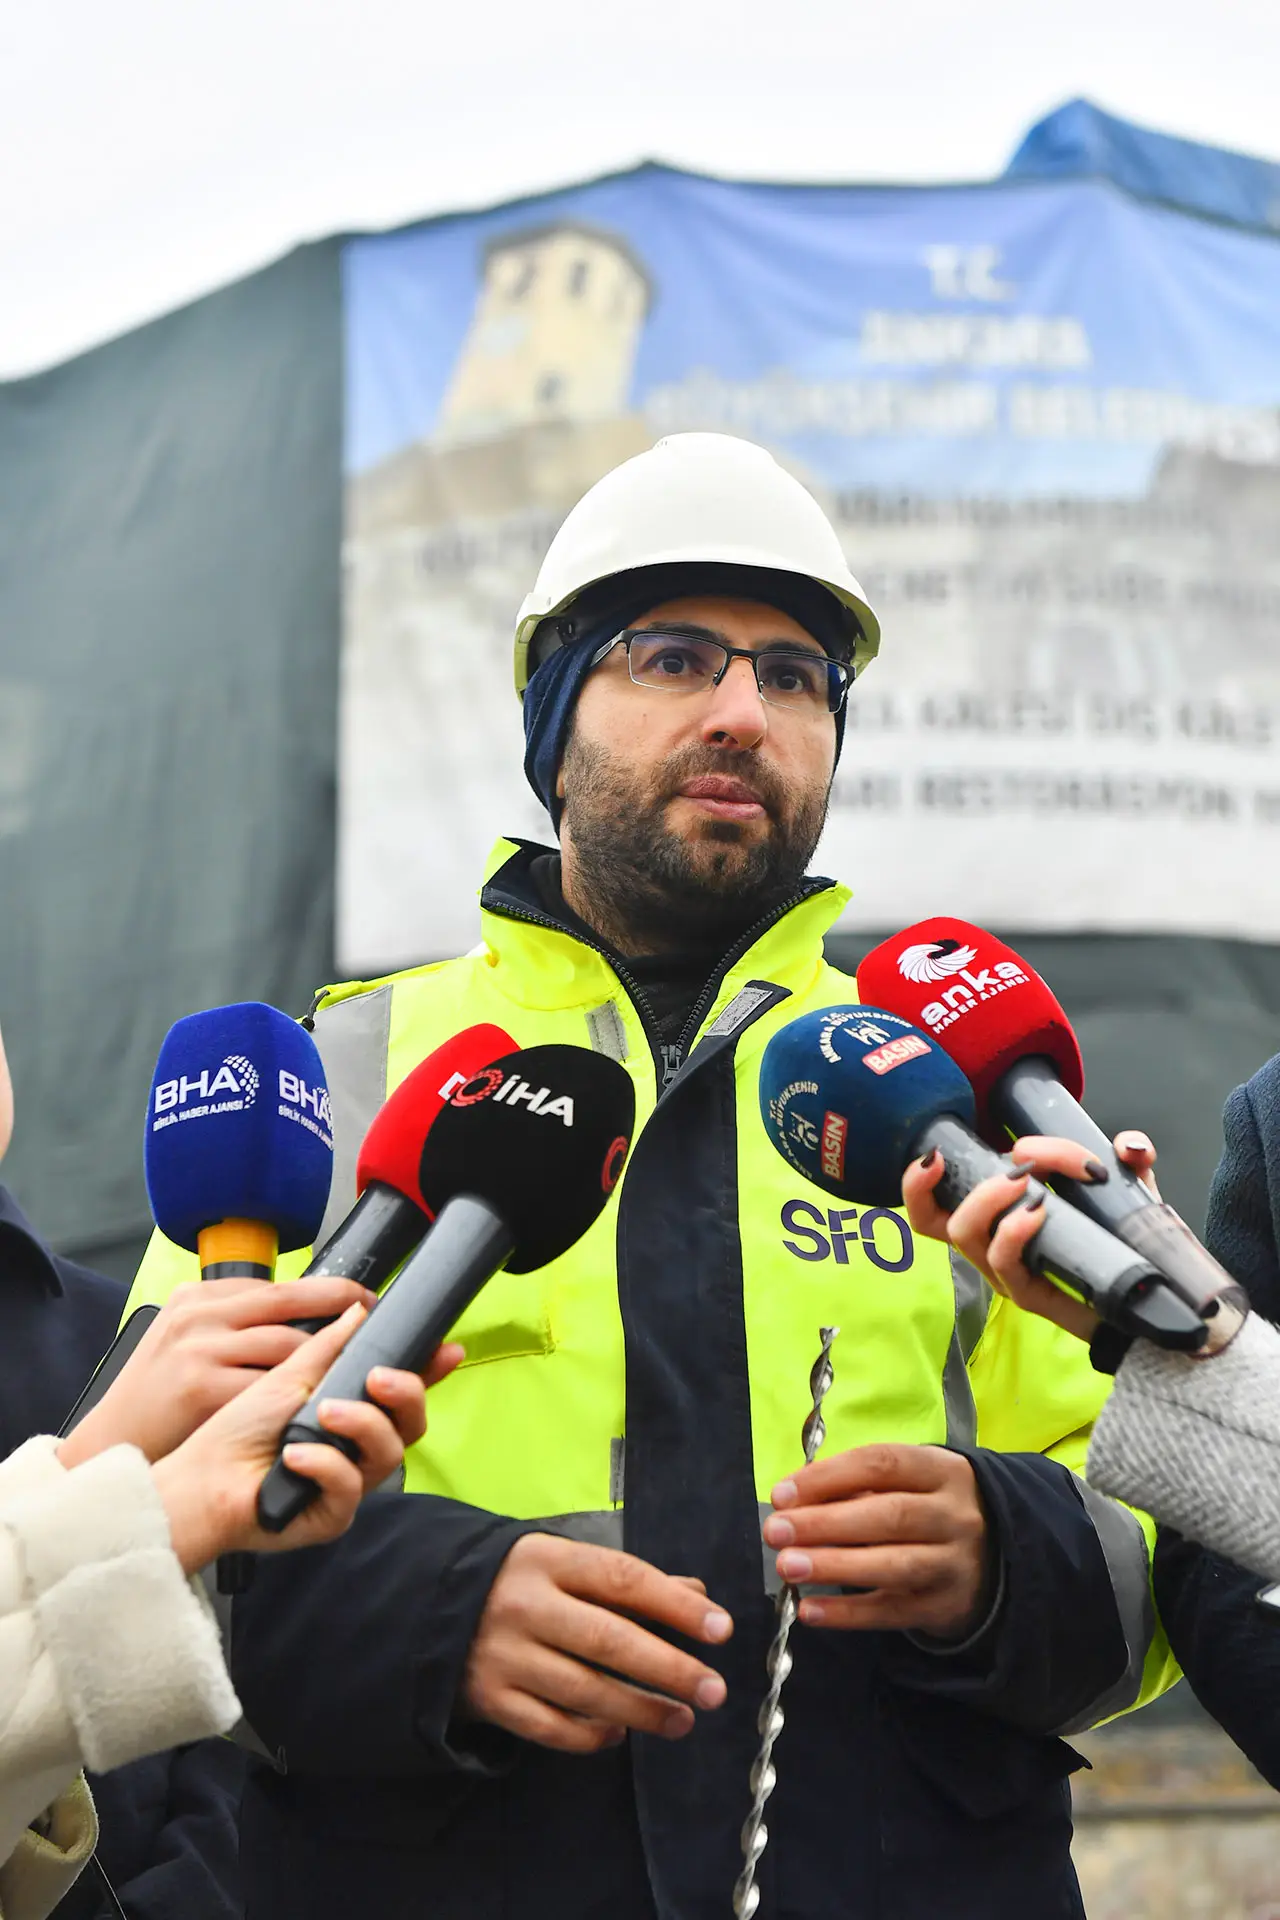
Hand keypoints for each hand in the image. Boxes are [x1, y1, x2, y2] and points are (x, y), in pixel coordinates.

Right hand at [57, 1274, 381, 1467]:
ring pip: (287, 1346)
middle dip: (343, 1310)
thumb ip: (238, 1323)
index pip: (282, 1286)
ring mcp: (198, 1349)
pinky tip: (322, 1404)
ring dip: (327, 1360)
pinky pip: (268, 1389)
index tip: (364, 1303)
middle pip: (291, 1302)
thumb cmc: (160, 1397)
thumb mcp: (191, 1341)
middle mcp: (200, 1314)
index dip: (331, 1294)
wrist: (113, 1441)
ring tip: (359, 1368)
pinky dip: (299, 1397)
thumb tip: (305, 1316)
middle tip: (379, 1324)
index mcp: (201, 1298)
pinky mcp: (199, 1387)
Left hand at [150, 1304, 463, 1568]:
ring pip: (388, 1454)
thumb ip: (330, 1346)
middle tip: (378, 1377)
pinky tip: (294, 1457)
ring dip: (360, 1425)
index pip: (400, 1391)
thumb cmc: (235, 1432)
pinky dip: (324, 1466)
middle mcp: (355, 1448)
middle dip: (405, 1395)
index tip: (447, 1350)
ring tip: (323, 1414)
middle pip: (411, 1424)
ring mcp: (347, 1482)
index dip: (429, 1371)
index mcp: (349, 1411)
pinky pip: (349, 1488)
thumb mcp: (288, 1375)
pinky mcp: (331, 1514)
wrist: (200, 1479)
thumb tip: (361, 1309)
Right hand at [462, 1534, 733, 1752]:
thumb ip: (626, 1580)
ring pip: (585, 1691)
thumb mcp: (564, 1563)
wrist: (427, 1606)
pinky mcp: (489, 1699)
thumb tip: (696, 1594)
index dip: (676, 1605)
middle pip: (609, 1641)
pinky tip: (620, 1734)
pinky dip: (591, 1736)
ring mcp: (505, 1656)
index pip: (624, 1580)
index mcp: (549, 1560)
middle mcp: (526, 1606)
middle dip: (669, 1669)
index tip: (721, 1629)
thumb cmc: (517, 1582)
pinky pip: (551, 1727)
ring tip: (683, 1721)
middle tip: (714, 1690)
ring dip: (641, 1710)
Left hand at [762, 1444, 992, 1639]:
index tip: (782, 1494)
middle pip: (888, 1516)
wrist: (995, 1558)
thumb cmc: (928, 1508)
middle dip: (825, 1523)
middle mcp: (954, 1515)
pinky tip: (810, 1610)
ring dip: (835, 1565)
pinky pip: (892, 1612)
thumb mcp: (907, 1483)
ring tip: (787, 1567)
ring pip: (893, 1565)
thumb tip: (792, 1501)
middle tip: (776, 1531)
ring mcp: (953, 1564)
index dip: (828, 1477)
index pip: (882, 1465)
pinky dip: (848, 1613)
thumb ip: (856, 1487)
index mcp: (941, 1471)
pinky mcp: (944, 1607)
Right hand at [901, 1130, 1160, 1342]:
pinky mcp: (1028, 1295)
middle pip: (931, 1220)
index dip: (917, 1180)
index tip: (935, 1152)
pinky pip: (1004, 1263)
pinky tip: (1038, 1212)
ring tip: (1025, 1184)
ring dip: (986, 1198)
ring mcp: (1007, 1272)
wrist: (1153, 1301)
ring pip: (963, 1235)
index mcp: (996, 1216)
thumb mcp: (1126, 1191)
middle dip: (941, 1184)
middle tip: (998, 1164)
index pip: (934, 1202)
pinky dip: (1012, 1231)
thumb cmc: (1124, 1243)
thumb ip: (1128, 1159)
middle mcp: (992, 1245)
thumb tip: (1127, 1145)